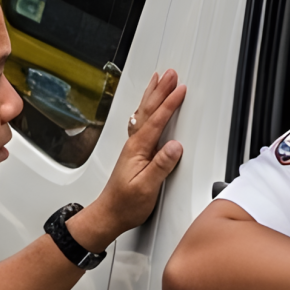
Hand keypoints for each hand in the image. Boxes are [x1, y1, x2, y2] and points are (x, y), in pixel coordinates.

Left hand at [75, 70, 188, 248]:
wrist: (109, 215)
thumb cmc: (125, 204)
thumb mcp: (146, 187)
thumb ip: (161, 165)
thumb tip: (174, 146)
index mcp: (138, 150)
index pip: (156, 121)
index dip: (169, 104)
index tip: (180, 89)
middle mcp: (134, 145)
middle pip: (148, 111)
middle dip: (161, 90)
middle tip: (171, 74)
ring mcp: (133, 148)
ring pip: (144, 114)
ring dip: (152, 95)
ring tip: (159, 80)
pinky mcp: (134, 153)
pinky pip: (142, 122)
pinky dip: (147, 109)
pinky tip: (148, 106)